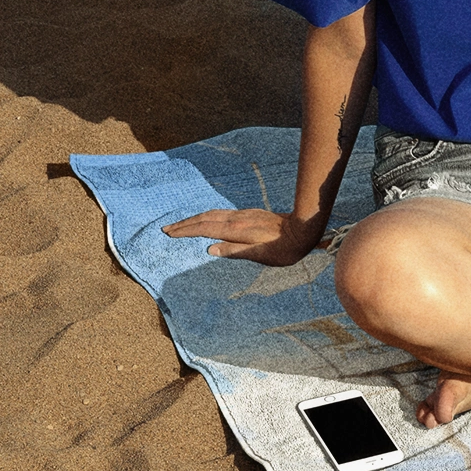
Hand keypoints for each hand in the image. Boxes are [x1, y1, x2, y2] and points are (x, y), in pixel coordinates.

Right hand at [161, 208, 322, 265]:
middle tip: (167, 228)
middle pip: (205, 218)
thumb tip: (210, 249)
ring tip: (182, 224)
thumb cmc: (284, 248)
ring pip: (213, 214)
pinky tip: (207, 220)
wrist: (304, 229)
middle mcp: (237, 219)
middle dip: (185, 224)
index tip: (169, 233)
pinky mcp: (249, 215)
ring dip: (195, 219)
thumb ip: (234, 251)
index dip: (186, 231)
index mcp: (236, 230)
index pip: (204, 229)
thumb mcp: (260, 256)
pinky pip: (221, 214)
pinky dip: (207, 217)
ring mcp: (243, 215)